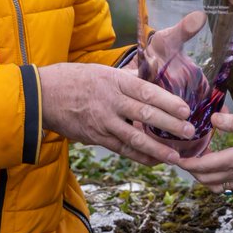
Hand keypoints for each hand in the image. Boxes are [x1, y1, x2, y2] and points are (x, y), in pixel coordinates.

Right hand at [39, 63, 193, 165]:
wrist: (43, 95)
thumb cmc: (77, 79)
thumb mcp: (103, 71)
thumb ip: (128, 79)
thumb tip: (152, 77)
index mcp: (114, 80)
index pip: (145, 90)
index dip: (167, 101)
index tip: (186, 109)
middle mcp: (110, 101)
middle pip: (144, 114)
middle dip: (169, 125)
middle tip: (190, 132)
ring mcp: (102, 121)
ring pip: (134, 137)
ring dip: (157, 148)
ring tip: (176, 156)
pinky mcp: (96, 137)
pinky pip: (122, 149)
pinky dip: (140, 156)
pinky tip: (155, 161)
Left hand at [176, 111, 232, 193]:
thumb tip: (212, 119)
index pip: (202, 166)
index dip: (186, 163)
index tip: (175, 157)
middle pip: (205, 179)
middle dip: (191, 170)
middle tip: (185, 157)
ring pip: (216, 187)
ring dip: (203, 178)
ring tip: (200, 163)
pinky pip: (229, 188)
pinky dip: (218, 182)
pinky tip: (220, 169)